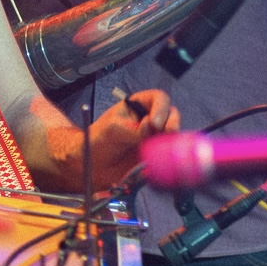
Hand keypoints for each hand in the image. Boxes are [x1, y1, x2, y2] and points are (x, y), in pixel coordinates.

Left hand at [65, 89, 179, 191]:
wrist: (92, 166)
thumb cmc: (97, 140)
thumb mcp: (113, 129)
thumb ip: (133, 128)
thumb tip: (151, 127)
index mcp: (138, 106)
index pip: (158, 99)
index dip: (160, 108)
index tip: (154, 122)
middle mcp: (150, 119)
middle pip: (172, 116)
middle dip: (172, 123)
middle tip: (166, 134)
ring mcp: (155, 137)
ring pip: (173, 135)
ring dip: (171, 141)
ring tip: (159, 149)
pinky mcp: (157, 155)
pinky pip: (170, 154)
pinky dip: (169, 156)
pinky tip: (160, 160)